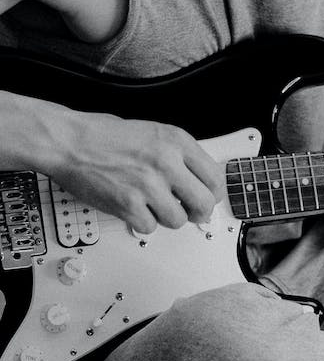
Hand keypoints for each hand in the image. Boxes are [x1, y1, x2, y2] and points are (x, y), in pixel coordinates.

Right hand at [49, 107, 222, 232]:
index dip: (213, 194)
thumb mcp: (155, 133)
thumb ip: (179, 156)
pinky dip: (142, 223)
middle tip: (189, 212)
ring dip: (166, 218)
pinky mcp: (128, 204)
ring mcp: (148, 184)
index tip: (207, 198)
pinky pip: (150, 228)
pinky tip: (134, 208)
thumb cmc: (106, 136)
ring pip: (178, 220)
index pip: (215, 177)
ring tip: (152, 205)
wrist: (71, 141)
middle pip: (204, 203)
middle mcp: (166, 162)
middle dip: (198, 212)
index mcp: (177, 141)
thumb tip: (199, 182)